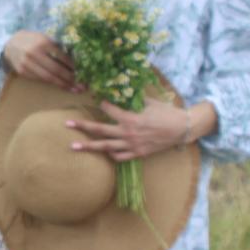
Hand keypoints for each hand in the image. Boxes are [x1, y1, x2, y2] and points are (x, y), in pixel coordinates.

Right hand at [2, 31, 83, 91]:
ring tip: (74, 89)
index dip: (73, 66)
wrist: (10, 44)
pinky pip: (40, 79)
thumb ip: (56, 48)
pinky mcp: (23, 72)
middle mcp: (34, 53)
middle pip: (56, 69)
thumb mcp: (44, 38)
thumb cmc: (32, 40)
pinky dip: (51, 83)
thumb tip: (74, 62)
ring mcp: (27, 64)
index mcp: (43, 42)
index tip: (82, 72)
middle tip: (82, 86)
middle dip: (70, 78)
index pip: (62, 57)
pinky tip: (60, 86)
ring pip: (48, 77)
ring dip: (62, 84)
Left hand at [66, 98, 190, 162]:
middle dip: (82, 127)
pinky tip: (104, 153)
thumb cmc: (166, 112)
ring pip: (105, 147)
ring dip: (88, 147)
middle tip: (67, 124)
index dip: (100, 104)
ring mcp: (132, 145)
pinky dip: (110, 155)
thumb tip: (120, 91)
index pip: (108, 110)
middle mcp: (128, 132)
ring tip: (73, 147)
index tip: (95, 100)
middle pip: (100, 130)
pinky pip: (119, 157)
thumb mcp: (149, 101)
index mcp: (130, 117)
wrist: (182, 129)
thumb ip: (133, 99)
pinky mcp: (138, 153)